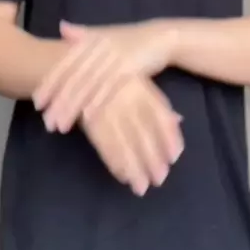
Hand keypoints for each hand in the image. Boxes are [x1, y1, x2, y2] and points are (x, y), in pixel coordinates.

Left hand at [33, 19, 175, 132]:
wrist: (162, 37)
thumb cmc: (130, 39)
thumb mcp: (105, 34)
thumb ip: (82, 34)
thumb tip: (61, 27)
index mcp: (90, 40)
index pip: (65, 64)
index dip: (50, 83)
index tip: (37, 101)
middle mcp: (98, 47)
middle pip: (73, 77)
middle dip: (58, 100)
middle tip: (45, 121)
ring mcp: (114, 57)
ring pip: (88, 86)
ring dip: (73, 107)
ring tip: (60, 126)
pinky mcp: (130, 68)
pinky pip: (110, 87)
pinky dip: (98, 102)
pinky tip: (87, 117)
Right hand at [80, 74, 183, 196]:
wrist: (70, 63)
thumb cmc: (110, 75)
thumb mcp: (135, 81)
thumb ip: (156, 102)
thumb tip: (179, 121)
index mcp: (139, 87)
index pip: (160, 115)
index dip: (169, 138)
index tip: (174, 158)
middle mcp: (125, 98)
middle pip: (143, 134)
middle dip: (152, 159)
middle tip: (160, 179)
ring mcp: (106, 109)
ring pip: (124, 144)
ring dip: (134, 168)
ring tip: (141, 186)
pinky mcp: (89, 120)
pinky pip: (104, 145)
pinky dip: (114, 163)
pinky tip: (122, 176)